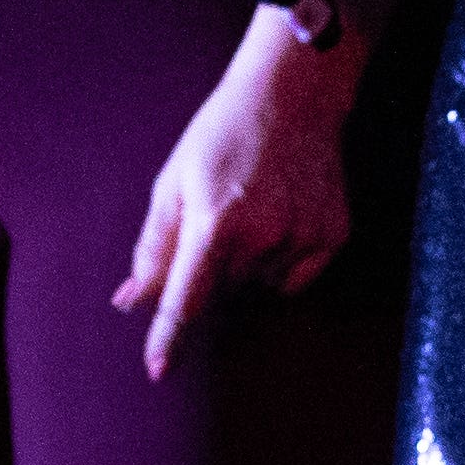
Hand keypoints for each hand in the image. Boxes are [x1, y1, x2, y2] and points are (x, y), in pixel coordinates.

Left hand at [113, 20, 350, 377]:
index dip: (169, 338)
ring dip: (247, 262)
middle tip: (217, 218)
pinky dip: (283, 259)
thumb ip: (154, 246)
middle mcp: (262, 238)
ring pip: (258, 284)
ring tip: (254, 205)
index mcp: (214, 222)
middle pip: (221, 291)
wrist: (296, 93)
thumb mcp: (174, 180)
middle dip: (208, 270)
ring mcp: (303, 239)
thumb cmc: (223, 132)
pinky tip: (283, 214)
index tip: (158, 371)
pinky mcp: (333, 237)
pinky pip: (295, 277)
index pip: (186, 299)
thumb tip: (131, 300)